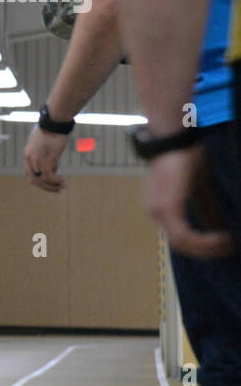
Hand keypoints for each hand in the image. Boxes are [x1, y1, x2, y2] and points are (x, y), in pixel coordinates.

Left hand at [24, 126, 67, 192]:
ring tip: (63, 185)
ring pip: (41, 180)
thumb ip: (47, 158)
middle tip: (57, 189)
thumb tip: (54, 168)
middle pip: (33, 180)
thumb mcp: (46, 147)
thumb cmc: (53, 132)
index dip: (40, 182)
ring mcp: (36, 158)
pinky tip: (63, 180)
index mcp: (28, 155)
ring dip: (53, 186)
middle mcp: (29, 158)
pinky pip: (48, 175)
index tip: (51, 185)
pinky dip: (56, 181)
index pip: (29, 174)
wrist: (55, 122)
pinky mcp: (46, 158)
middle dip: (45, 187)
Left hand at [144, 144, 233, 258]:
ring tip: (229, 243)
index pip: (179, 237)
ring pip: (182, 243)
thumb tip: (219, 226)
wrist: (174, 135)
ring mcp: (158, 211)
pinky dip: (204, 240)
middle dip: (207, 250)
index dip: (201, 246)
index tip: (225, 245)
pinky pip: (184, 235)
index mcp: (160, 208)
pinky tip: (222, 237)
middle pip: (180, 244)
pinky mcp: (167, 207)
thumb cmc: (187, 155)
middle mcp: (155, 212)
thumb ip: (206, 207)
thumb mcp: (199, 186)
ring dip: (208, 247)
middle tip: (230, 248)